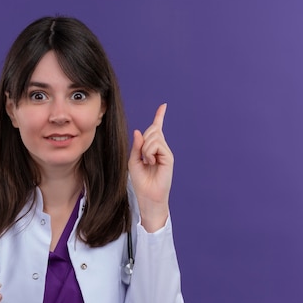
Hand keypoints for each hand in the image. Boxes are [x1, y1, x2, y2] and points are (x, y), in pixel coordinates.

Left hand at [128, 103, 173, 231]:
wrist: (148, 195)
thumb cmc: (140, 181)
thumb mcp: (133, 161)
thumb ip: (136, 146)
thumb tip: (139, 131)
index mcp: (152, 148)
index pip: (156, 129)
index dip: (159, 117)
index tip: (163, 106)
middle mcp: (160, 148)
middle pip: (152, 131)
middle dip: (144, 141)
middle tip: (144, 158)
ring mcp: (165, 152)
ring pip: (153, 136)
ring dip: (145, 148)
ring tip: (147, 162)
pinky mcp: (169, 157)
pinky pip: (156, 144)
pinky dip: (149, 152)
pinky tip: (151, 162)